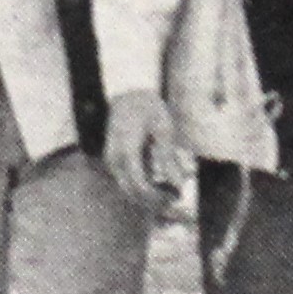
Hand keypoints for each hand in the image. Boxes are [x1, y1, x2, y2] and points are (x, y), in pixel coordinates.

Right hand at [104, 90, 188, 218]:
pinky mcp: (115, 161)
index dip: (158, 197)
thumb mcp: (164, 130)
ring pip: (130, 189)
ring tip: (173, 187)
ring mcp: (112, 161)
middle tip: (177, 196)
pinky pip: (129, 180)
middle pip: (133, 192)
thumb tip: (179, 184)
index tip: (176, 195)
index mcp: (127, 150)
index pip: (139, 185)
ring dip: (151, 192)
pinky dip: (146, 183)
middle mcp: (115, 159)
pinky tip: (163, 179)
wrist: (128, 94)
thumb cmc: (148, 108)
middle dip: (156, 199)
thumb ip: (170, 159)